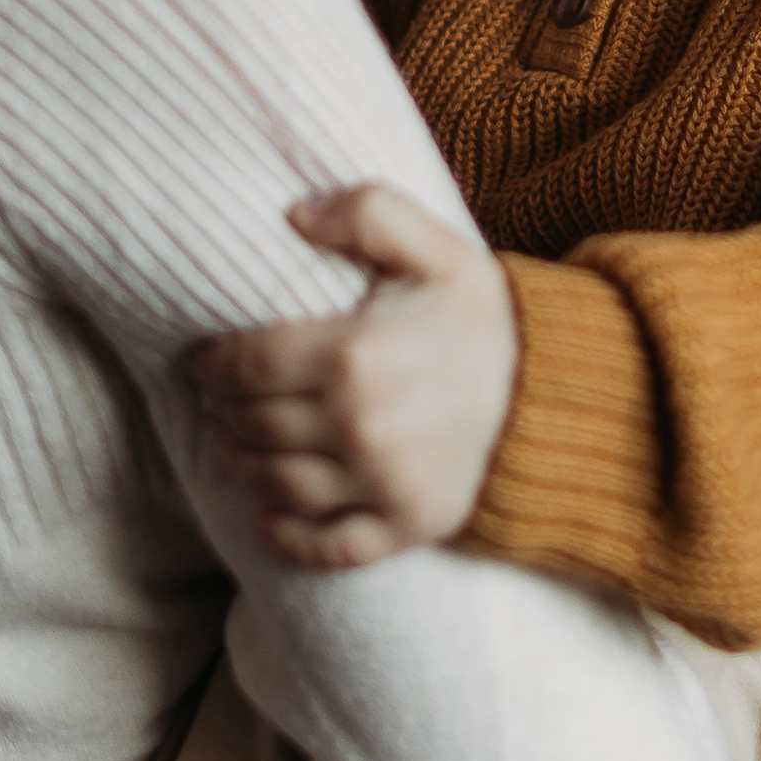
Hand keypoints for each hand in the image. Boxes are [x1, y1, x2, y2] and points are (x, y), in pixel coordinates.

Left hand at [185, 182, 518, 568]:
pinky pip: (330, 546)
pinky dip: (289, 538)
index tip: (201, 360)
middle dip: (222, 410)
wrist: (559, 394)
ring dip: (241, 464)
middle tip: (215, 398)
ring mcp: (382, 483)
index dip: (211, 364)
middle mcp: (360, 425)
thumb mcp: (439, 248)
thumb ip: (370, 214)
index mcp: (355, 354)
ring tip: (233, 443)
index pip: (248, 365)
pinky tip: (267, 520)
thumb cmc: (487, 318)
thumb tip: (296, 214)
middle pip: (253, 425)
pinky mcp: (407, 524)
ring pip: (277, 483)